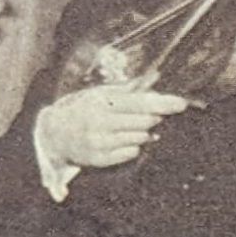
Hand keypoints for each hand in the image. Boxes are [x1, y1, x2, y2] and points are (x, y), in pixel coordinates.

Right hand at [36, 82, 191, 170]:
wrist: (54, 133)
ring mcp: (99, 143)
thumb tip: (155, 77)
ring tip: (135, 127)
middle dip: (154, 118)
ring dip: (144, 133)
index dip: (163, 103)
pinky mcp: (99, 160)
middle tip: (155, 116)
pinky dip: (134, 146)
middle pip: (143, 122)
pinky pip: (130, 153)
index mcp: (101, 101)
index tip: (181, 103)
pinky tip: (127, 140)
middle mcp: (100, 122)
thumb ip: (129, 88)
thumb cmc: (83, 109)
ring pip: (139, 138)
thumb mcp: (101, 93)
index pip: (139, 102)